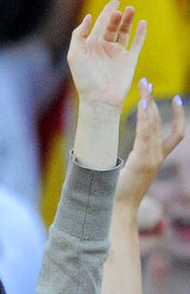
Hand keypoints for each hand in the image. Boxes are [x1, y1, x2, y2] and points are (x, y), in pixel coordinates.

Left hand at [68, 1, 146, 114]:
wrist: (100, 99)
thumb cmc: (85, 80)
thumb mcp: (75, 55)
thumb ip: (79, 35)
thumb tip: (89, 17)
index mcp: (91, 48)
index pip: (99, 26)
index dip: (106, 13)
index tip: (113, 3)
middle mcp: (104, 50)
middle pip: (112, 27)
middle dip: (116, 16)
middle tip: (119, 10)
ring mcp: (118, 55)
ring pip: (124, 33)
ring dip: (128, 21)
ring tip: (130, 10)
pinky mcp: (129, 61)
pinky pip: (137, 44)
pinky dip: (141, 33)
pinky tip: (142, 23)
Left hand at [117, 79, 184, 209]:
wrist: (118, 211)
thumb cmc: (118, 195)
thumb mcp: (129, 174)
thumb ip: (130, 161)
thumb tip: (116, 155)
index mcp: (157, 160)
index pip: (176, 135)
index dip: (177, 116)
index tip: (175, 99)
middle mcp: (157, 157)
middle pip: (161, 122)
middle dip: (154, 100)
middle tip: (146, 82)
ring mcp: (151, 159)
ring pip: (153, 124)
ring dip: (148, 103)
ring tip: (144, 85)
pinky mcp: (142, 161)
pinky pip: (145, 135)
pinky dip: (145, 118)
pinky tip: (143, 103)